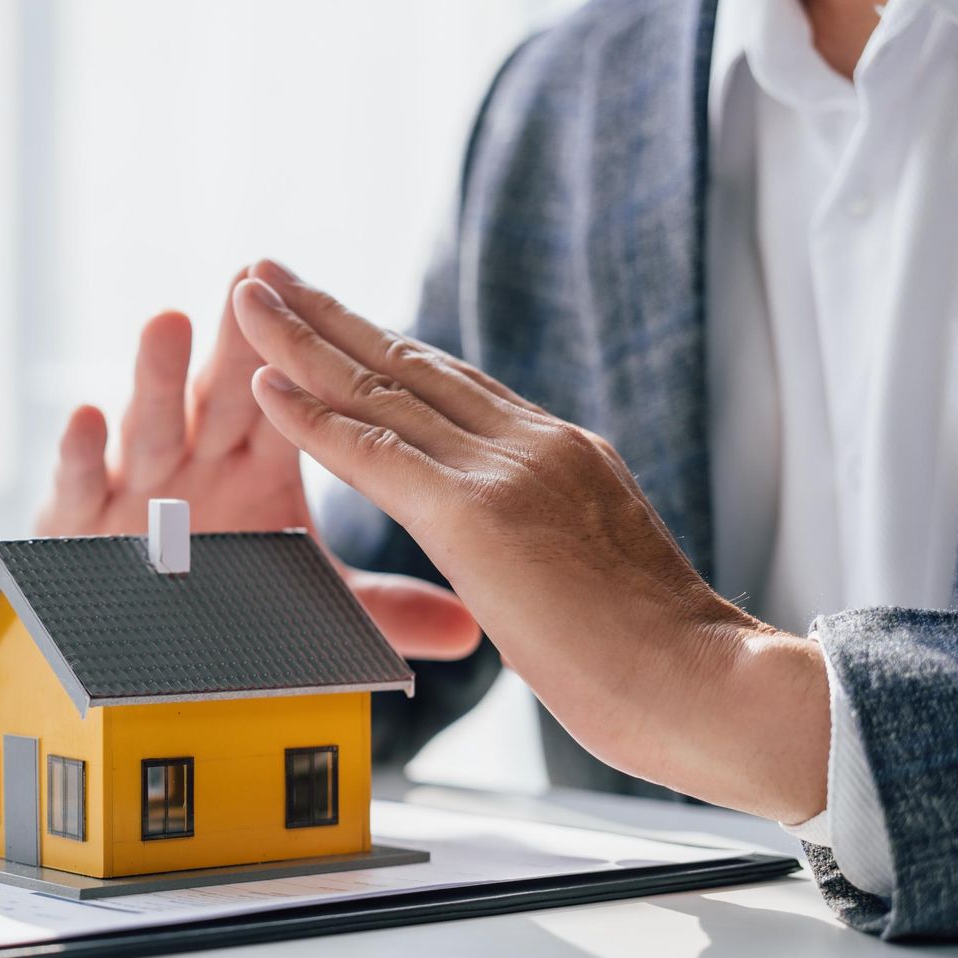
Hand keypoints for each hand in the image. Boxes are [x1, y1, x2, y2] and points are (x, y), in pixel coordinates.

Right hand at [37, 269, 481, 661]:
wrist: (132, 634)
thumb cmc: (218, 587)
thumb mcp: (303, 596)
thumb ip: (379, 606)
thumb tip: (471, 628)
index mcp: (257, 457)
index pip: (292, 397)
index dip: (305, 354)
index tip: (323, 298)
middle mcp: (195, 455)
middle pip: (222, 389)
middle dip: (234, 336)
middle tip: (250, 280)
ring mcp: (135, 482)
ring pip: (149, 422)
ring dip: (157, 375)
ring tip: (167, 322)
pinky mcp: (78, 519)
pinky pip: (76, 482)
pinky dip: (78, 453)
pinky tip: (85, 416)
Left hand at [234, 260, 828, 820]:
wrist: (710, 686)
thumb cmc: (663, 661)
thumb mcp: (598, 574)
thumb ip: (553, 543)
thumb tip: (534, 556)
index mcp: (562, 455)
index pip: (454, 387)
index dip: (385, 348)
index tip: (337, 316)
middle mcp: (531, 445)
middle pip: (408, 364)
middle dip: (330, 317)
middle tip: (267, 271)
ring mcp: (504, 473)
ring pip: (381, 391)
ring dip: (300, 342)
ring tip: (247, 294)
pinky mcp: (476, 517)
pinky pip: (373, 455)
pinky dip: (312, 418)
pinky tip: (264, 383)